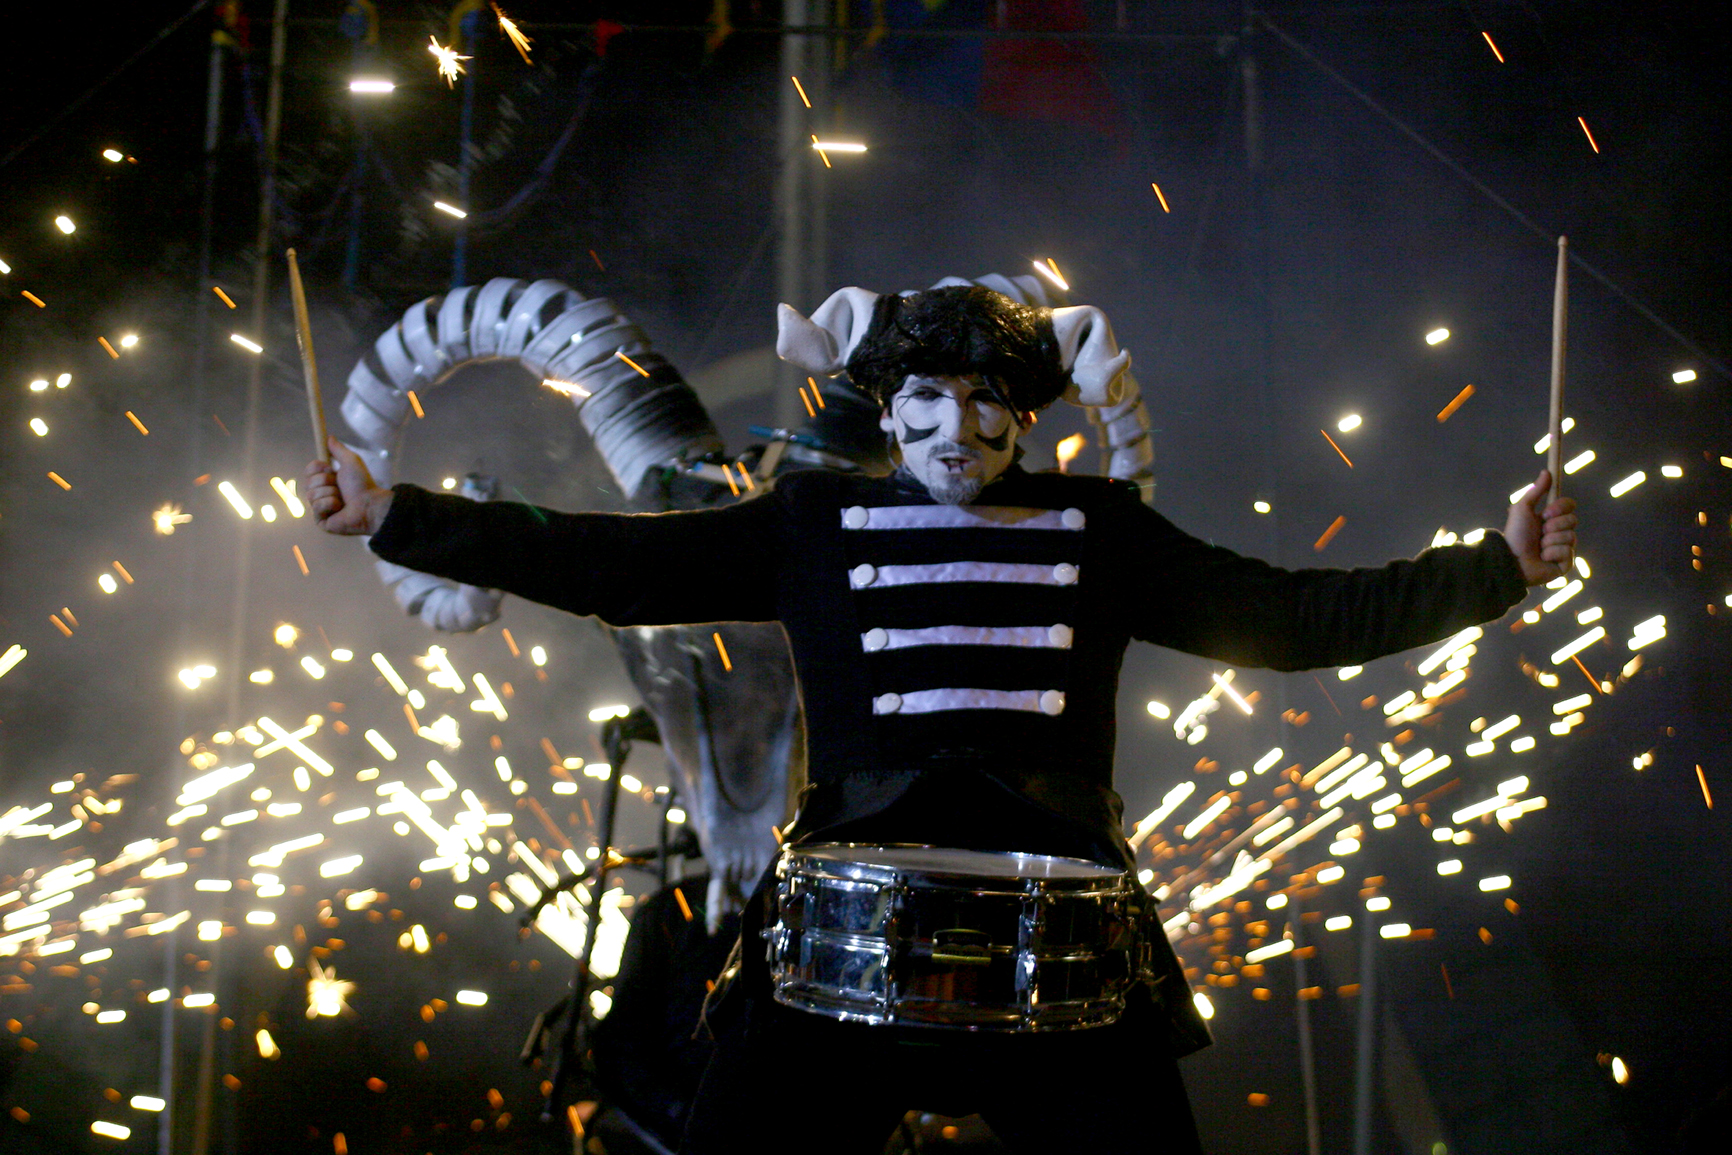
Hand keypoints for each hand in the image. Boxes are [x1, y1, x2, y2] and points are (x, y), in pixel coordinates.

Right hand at [303, 437, 391, 535]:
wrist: (371, 505)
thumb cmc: (363, 485)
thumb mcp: (351, 461)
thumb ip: (338, 449)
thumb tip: (329, 436)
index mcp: (326, 480)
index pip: (309, 470)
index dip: (318, 467)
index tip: (331, 467)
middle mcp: (321, 494)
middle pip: (308, 482)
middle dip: (326, 481)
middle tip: (340, 486)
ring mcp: (320, 508)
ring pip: (312, 494)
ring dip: (331, 493)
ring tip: (343, 499)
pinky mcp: (321, 521)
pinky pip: (317, 507)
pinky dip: (330, 504)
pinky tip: (340, 509)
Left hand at [1503, 469, 1577, 585]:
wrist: (1510, 561)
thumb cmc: (1514, 536)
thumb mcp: (1522, 509)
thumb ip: (1536, 491)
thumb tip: (1547, 471)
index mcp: (1550, 519)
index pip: (1570, 506)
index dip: (1561, 507)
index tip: (1547, 512)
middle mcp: (1559, 532)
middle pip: (1573, 519)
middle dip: (1554, 525)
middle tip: (1540, 532)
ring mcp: (1564, 548)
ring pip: (1571, 536)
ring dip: (1550, 541)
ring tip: (1538, 548)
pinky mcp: (1565, 564)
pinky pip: (1568, 552)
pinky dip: (1552, 553)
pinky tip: (1542, 558)